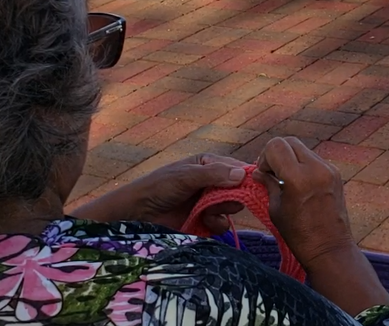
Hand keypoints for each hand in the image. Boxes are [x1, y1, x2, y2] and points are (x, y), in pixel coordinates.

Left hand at [70, 154, 245, 232]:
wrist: (139, 214)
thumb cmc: (159, 187)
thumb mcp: (186, 176)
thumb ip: (213, 174)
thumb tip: (242, 175)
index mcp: (209, 164)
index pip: (237, 169)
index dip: (245, 179)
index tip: (249, 189)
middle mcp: (212, 181)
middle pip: (238, 190)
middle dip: (231, 197)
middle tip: (217, 201)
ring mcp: (209, 201)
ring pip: (232, 208)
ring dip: (222, 212)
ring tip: (206, 213)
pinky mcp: (205, 220)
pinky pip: (222, 223)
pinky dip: (216, 224)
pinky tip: (204, 222)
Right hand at [254, 137, 388, 315]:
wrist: (330, 249)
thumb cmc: (299, 235)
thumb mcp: (276, 209)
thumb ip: (267, 184)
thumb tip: (258, 172)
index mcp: (298, 178)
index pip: (276, 145)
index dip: (265, 157)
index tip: (264, 173)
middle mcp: (316, 168)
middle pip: (289, 141)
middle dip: (276, 153)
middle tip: (273, 173)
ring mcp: (329, 169)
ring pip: (302, 148)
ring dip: (290, 158)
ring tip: (286, 179)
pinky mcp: (336, 173)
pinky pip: (314, 159)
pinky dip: (303, 165)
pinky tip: (300, 184)